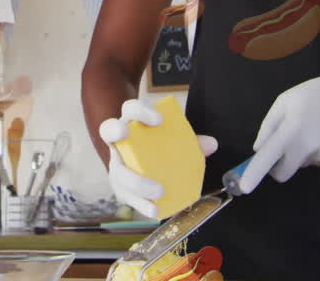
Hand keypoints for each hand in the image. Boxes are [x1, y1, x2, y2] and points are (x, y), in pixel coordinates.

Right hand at [98, 99, 216, 217]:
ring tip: (158, 191)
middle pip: (108, 130)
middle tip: (126, 134)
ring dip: (136, 182)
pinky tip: (155, 211)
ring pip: (117, 172)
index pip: (130, 108)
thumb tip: (211, 144)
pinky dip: (142, 205)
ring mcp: (117, 166)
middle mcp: (119, 142)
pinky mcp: (120, 188)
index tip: (159, 120)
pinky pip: (127, 197)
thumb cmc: (161, 150)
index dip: (140, 110)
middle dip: (115, 130)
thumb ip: (191, 142)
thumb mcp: (174, 144)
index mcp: (133, 124)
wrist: (146, 170)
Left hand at [237, 64, 319, 193]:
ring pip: (297, 165)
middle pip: (282, 173)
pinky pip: (311, 162)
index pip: (268, 157)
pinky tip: (319, 134)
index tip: (244, 188)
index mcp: (291, 130)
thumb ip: (268, 127)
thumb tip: (259, 149)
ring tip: (307, 129)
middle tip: (280, 145)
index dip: (254, 173)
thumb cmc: (313, 94)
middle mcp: (306, 148)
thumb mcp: (284, 101)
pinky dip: (309, 152)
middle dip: (276, 166)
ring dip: (296, 154)